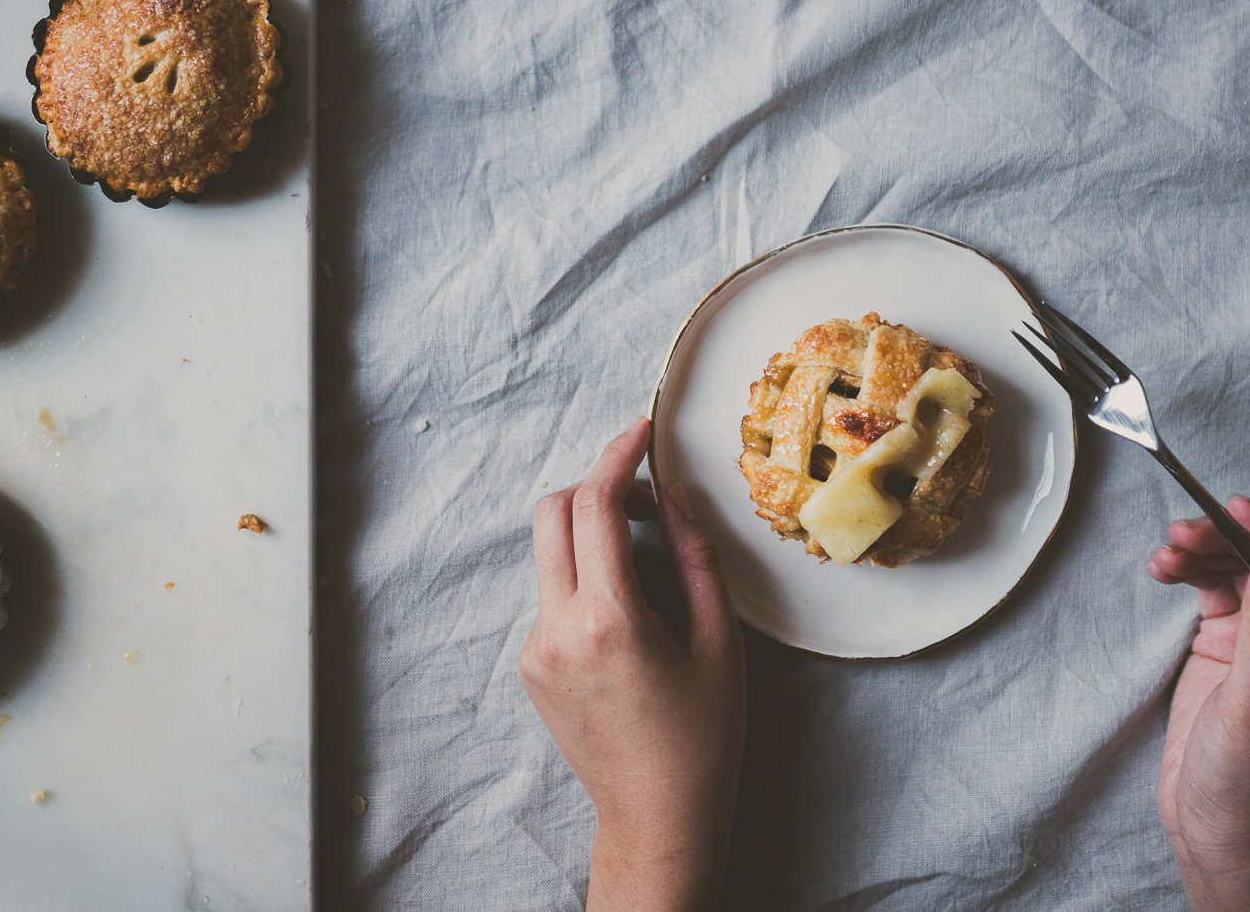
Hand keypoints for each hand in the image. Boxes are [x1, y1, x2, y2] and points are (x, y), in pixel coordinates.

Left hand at [519, 416, 745, 911]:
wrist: (656, 817)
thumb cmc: (701, 738)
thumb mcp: (719, 642)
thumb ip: (695, 557)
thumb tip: (674, 494)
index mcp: (608, 618)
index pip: (595, 505)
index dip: (617, 456)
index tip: (640, 432)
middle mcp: (558, 628)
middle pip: (552, 513)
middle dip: (596, 486)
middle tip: (647, 499)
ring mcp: (535, 648)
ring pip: (548, 552)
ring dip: (589, 532)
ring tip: (645, 559)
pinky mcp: (530, 665)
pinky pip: (550, 593)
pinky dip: (583, 575)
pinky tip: (628, 610)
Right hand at [1147, 496, 1249, 911]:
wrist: (1215, 829)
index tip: (1239, 511)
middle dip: (1233, 538)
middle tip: (1186, 528)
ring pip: (1243, 570)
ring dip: (1204, 551)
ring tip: (1165, 550)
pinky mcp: (1232, 646)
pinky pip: (1214, 589)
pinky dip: (1189, 572)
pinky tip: (1164, 569)